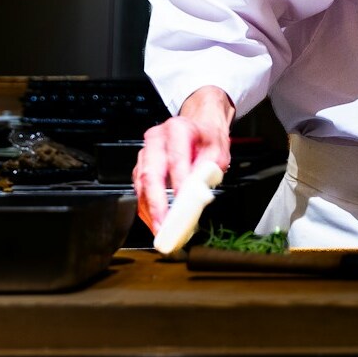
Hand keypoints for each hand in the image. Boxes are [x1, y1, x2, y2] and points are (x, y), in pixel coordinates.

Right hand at [133, 85, 234, 232]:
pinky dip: (146, 207)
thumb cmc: (207, 138)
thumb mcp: (218, 150)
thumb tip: (197, 192)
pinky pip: (139, 189)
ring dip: (149, 209)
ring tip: (160, 229)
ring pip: (141, 184)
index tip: (183, 203)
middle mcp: (156, 139)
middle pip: (150, 173)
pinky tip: (155, 220)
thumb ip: (208, 169)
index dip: (178, 182)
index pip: (176, 158)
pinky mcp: (141, 166)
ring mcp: (146, 153)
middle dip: (156, 203)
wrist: (199, 127)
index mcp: (178, 130)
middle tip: (164, 224)